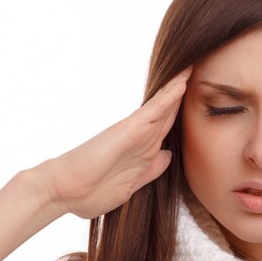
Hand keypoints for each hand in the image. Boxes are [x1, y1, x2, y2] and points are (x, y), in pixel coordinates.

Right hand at [38, 66, 191, 219]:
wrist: (63, 192)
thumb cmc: (89, 193)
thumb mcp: (130, 185)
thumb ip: (150, 170)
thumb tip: (168, 155)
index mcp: (142, 154)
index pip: (166, 130)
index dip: (181, 116)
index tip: (198, 103)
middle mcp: (140, 140)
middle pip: (168, 114)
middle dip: (182, 96)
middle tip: (198, 72)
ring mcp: (135, 133)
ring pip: (163, 106)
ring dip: (178, 88)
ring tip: (193, 67)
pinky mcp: (128, 130)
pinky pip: (154, 110)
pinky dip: (168, 97)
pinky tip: (182, 83)